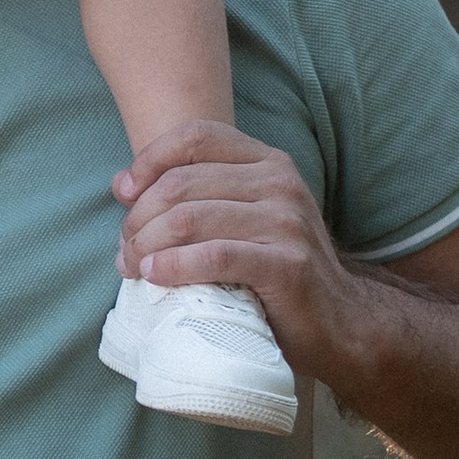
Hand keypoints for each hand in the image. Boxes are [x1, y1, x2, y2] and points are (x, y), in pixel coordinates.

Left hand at [115, 124, 357, 373]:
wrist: (336, 322)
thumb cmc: (272, 270)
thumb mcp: (238, 219)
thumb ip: (192, 196)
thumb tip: (122, 184)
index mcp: (267, 161)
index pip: (195, 136)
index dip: (150, 160)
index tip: (124, 194)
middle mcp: (280, 182)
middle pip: (182, 182)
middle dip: (139, 217)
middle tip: (125, 249)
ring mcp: (288, 221)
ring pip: (190, 218)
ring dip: (148, 244)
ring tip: (132, 267)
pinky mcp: (287, 264)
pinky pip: (215, 256)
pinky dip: (174, 265)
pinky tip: (155, 276)